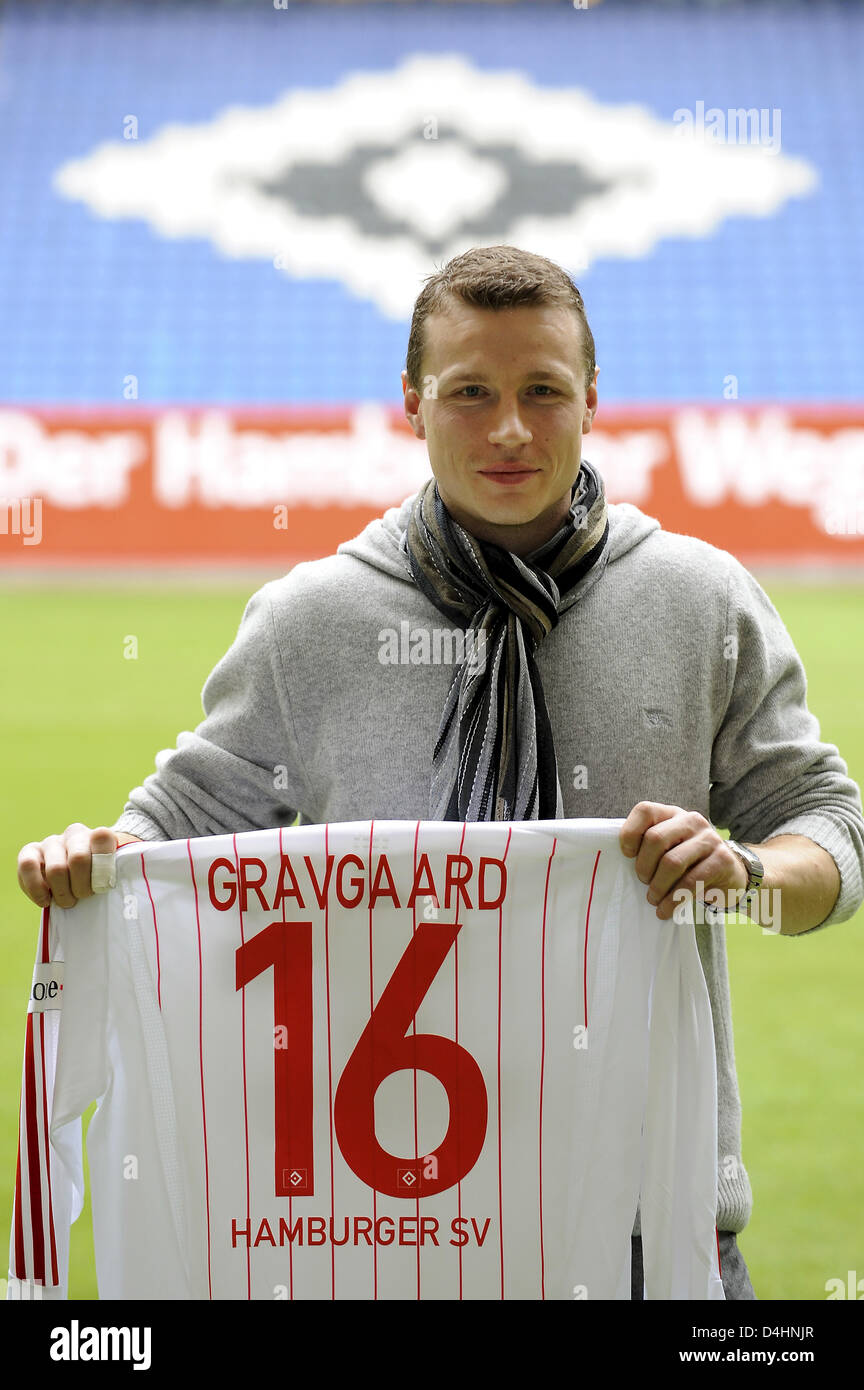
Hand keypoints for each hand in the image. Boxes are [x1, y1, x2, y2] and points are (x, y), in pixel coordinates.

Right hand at [17, 824, 141, 908]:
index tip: (105, 887)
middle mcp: (75, 834)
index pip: (102, 838)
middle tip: (86, 898)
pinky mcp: (31, 852)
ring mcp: (52, 842)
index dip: (103, 867)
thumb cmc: (107, 877)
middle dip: (83, 887)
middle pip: (78, 860)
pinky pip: (27, 866)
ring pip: (55, 869)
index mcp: (100, 836)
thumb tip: (151, 873)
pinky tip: (46, 900)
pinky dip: (36, 889)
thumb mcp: (123, 871)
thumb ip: (133, 870)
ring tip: (69, 901)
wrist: (85, 871)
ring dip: (63, 893)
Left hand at [619, 802, 747, 919]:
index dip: (630, 833)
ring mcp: (709, 839)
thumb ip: (648, 846)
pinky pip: (690, 882)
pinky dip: (673, 900)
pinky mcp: (721, 860)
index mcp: (672, 814)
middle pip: (655, 839)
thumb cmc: (688, 861)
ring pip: (672, 862)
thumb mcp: (669, 847)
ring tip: (653, 899)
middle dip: (644, 866)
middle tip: (643, 882)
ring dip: (657, 886)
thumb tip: (618, 863)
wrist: (731, 872)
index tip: (627, 855)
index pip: (645, 811)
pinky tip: (666, 910)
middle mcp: (691, 821)